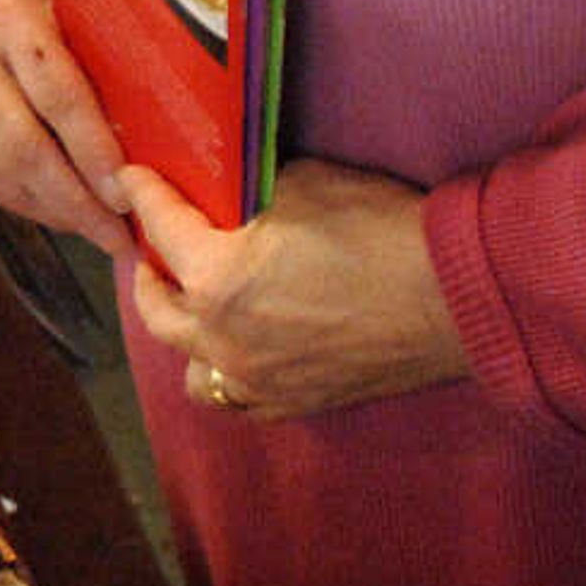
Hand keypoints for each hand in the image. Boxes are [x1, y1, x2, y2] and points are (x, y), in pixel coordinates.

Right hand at [0, 0, 133, 255]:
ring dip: (59, 212)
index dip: (93, 147)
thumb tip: (170, 133)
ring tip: (104, 235)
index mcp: (13, 19)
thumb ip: (113, 62)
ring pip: (7, 172)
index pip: (57, 93)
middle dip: (77, 198)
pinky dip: (37, 209)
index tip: (126, 190)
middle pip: (24, 143)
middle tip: (119, 233)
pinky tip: (71, 220)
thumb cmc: (56, 24)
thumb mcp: (84, 20)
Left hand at [122, 157, 469, 421]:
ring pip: (189, 365)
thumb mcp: (304, 184)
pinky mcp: (293, 403)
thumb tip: (229, 187)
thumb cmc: (380, 231)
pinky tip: (235, 351)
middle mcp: (224, 337)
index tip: (132, 181)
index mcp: (217, 277)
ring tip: (193, 306)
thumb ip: (250, 193)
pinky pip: (236, 399)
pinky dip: (226, 374)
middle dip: (146, 274)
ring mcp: (256, 379)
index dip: (143, 195)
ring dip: (183, 332)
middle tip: (151, 249)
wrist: (454, 297)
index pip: (160, 226)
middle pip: (156, 308)